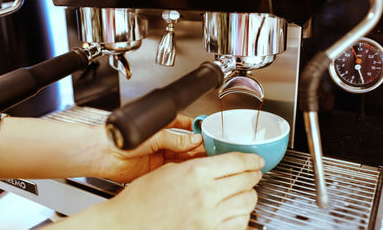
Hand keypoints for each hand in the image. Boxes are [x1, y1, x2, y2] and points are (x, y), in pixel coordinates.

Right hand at [47, 152, 263, 229]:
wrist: (127, 224)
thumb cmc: (142, 198)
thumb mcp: (169, 170)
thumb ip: (197, 166)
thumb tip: (219, 163)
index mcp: (195, 173)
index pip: (236, 162)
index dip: (251, 159)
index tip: (255, 160)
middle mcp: (206, 196)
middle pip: (246, 181)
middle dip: (253, 175)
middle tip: (252, 173)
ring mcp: (209, 218)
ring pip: (247, 203)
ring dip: (249, 195)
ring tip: (244, 191)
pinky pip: (238, 224)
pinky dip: (241, 215)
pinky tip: (234, 210)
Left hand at [100, 114, 204, 182]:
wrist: (105, 154)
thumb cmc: (122, 137)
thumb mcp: (155, 135)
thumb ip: (176, 139)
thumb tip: (194, 139)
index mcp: (162, 126)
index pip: (184, 125)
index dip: (196, 128)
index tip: (207, 131)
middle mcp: (162, 141)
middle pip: (185, 143)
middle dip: (197, 145)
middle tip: (210, 148)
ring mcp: (159, 155)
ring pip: (181, 156)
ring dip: (192, 157)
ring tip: (204, 157)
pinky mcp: (156, 169)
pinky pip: (173, 169)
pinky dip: (183, 168)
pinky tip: (191, 167)